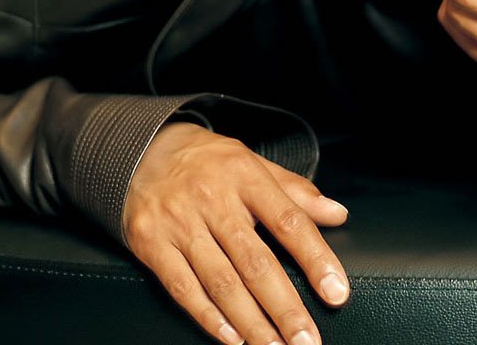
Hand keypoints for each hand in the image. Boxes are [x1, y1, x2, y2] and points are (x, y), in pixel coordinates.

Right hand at [122, 122, 349, 344]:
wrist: (139, 150)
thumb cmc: (206, 161)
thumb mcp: (252, 162)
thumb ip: (295, 191)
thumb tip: (337, 213)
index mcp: (245, 176)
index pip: (289, 221)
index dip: (316, 259)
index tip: (336, 292)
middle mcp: (213, 200)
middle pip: (255, 263)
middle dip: (285, 307)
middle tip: (307, 340)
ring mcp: (180, 223)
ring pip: (221, 282)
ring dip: (251, 322)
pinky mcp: (151, 243)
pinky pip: (182, 287)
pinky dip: (208, 317)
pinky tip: (232, 338)